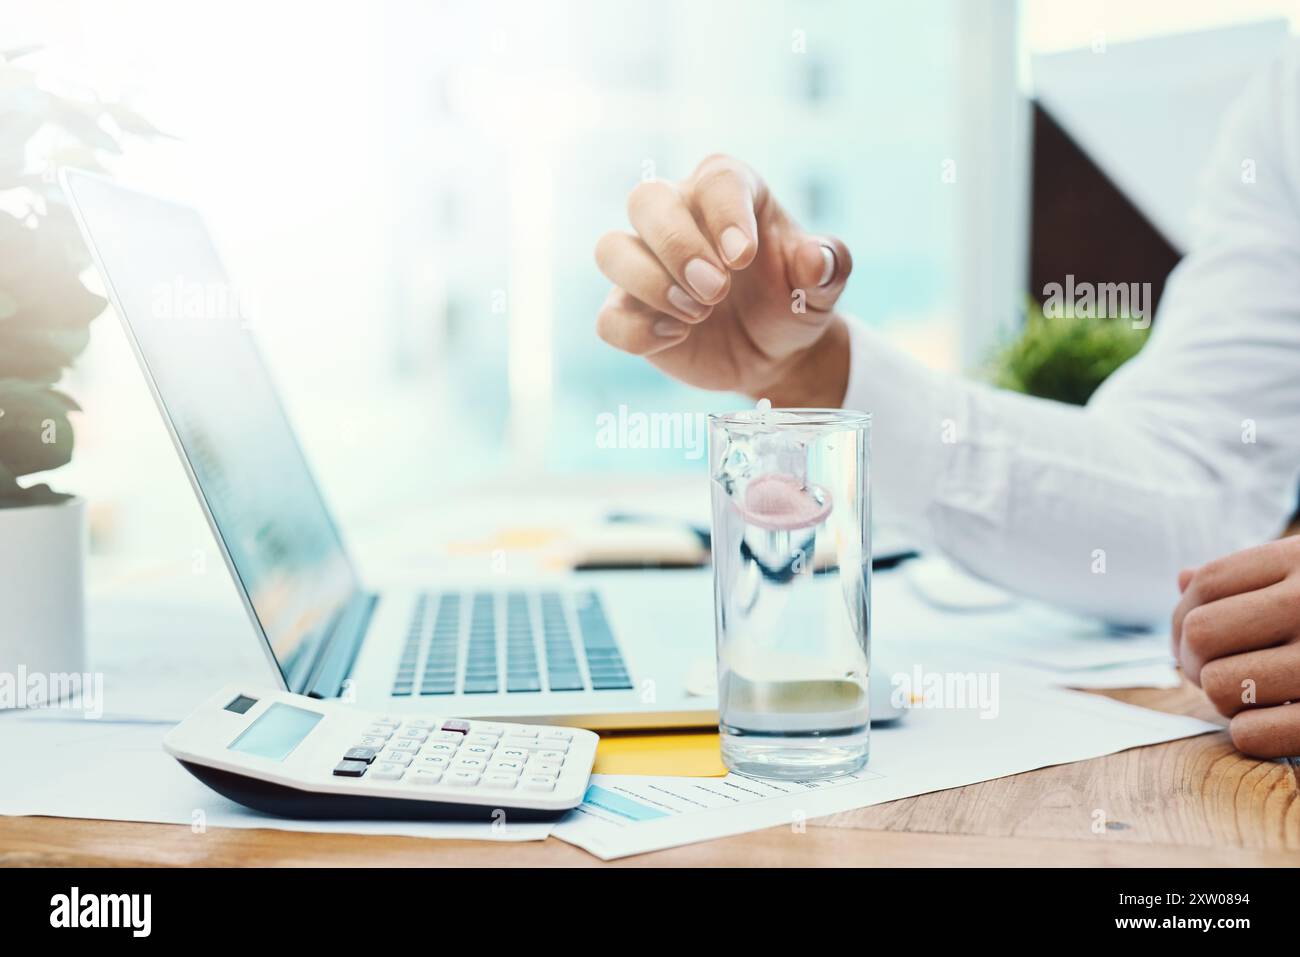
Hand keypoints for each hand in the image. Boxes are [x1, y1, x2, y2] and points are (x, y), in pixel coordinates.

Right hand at [594, 154, 852, 405]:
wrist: (776, 352)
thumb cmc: (795, 301)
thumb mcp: (825, 286)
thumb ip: (830, 264)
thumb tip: (816, 259)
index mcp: (729, 194)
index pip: (715, 181)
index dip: (725, 215)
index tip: (743, 258)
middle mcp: (679, 217)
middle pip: (646, 200)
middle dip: (678, 246)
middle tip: (717, 291)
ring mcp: (646, 264)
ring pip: (611, 249)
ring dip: (649, 283)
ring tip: (699, 314)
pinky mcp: (630, 311)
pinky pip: (608, 318)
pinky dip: (638, 332)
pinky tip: (677, 337)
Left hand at [1171, 537, 1299, 757]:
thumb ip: (1255, 575)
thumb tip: (1183, 579)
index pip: (1205, 585)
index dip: (1181, 618)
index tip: (1189, 641)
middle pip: (1202, 633)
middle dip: (1195, 659)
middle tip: (1218, 671)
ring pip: (1221, 685)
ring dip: (1224, 698)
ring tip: (1254, 695)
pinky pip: (1255, 733)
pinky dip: (1248, 733)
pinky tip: (1270, 722)